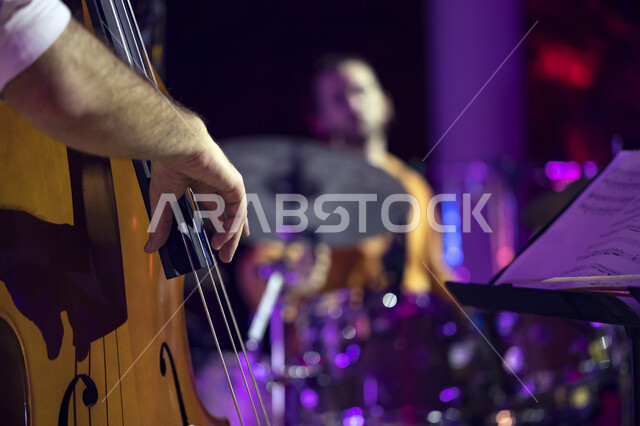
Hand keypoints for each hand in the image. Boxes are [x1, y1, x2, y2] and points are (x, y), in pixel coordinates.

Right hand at [144, 126, 248, 262]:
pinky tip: (224, 239)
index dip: (219, 223)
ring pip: (235, 214)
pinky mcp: (234, 184)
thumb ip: (161, 225)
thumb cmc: (169, 165)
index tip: (218, 240)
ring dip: (231, 236)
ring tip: (225, 255)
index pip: (214, 207)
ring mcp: (227, 184)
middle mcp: (216, 184)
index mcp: (200, 183)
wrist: (177, 147)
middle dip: (229, 235)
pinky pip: (238, 210)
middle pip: (228, 213)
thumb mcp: (163, 203)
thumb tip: (150, 248)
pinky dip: (232, 226)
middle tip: (224, 256)